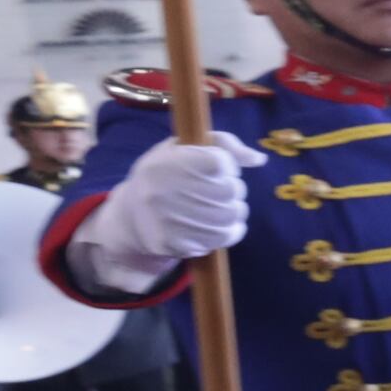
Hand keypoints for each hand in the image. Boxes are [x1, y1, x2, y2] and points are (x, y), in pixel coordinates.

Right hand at [85, 135, 248, 271]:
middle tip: (218, 190)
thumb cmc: (165, 176)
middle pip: (230, 189)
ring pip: (232, 214)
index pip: (219, 162)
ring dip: (234, 209)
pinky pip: (224, 236)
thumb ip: (223, 144)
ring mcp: (167, 221)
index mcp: (163, 163)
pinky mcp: (176, 245)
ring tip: (219, 206)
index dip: (227, 165)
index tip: (218, 168)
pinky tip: (216, 223)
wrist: (130, 219)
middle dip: (233, 188)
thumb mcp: (183, 149)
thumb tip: (260, 159)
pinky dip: (230, 230)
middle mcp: (161, 192)